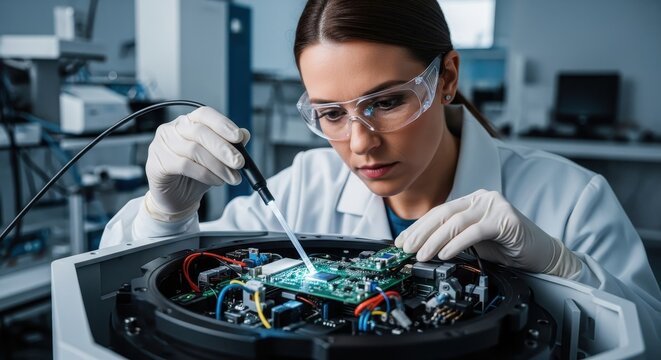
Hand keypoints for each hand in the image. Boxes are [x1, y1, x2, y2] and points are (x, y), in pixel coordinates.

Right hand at [144, 106, 248, 221]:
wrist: (177, 199)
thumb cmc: (196, 175)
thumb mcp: (217, 159)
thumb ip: (230, 145)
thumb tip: (245, 134)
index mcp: (188, 122)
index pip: (204, 114)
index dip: (222, 124)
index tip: (238, 137)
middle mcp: (173, 129)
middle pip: (200, 132)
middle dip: (224, 149)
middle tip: (239, 163)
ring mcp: (161, 145)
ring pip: (194, 150)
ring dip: (218, 166)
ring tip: (232, 177)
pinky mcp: (157, 163)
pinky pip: (184, 165)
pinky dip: (205, 174)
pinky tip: (216, 181)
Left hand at [394, 189, 581, 277]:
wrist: (542, 255)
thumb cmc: (507, 248)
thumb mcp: (473, 241)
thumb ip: (452, 238)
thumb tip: (421, 248)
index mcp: (472, 202)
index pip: (438, 212)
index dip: (417, 227)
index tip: (402, 241)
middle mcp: (482, 199)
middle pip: (443, 214)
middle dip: (421, 233)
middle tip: (407, 248)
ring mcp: (495, 206)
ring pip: (456, 222)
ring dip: (435, 240)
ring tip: (422, 255)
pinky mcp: (506, 219)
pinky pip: (474, 231)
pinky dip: (457, 244)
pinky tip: (445, 254)